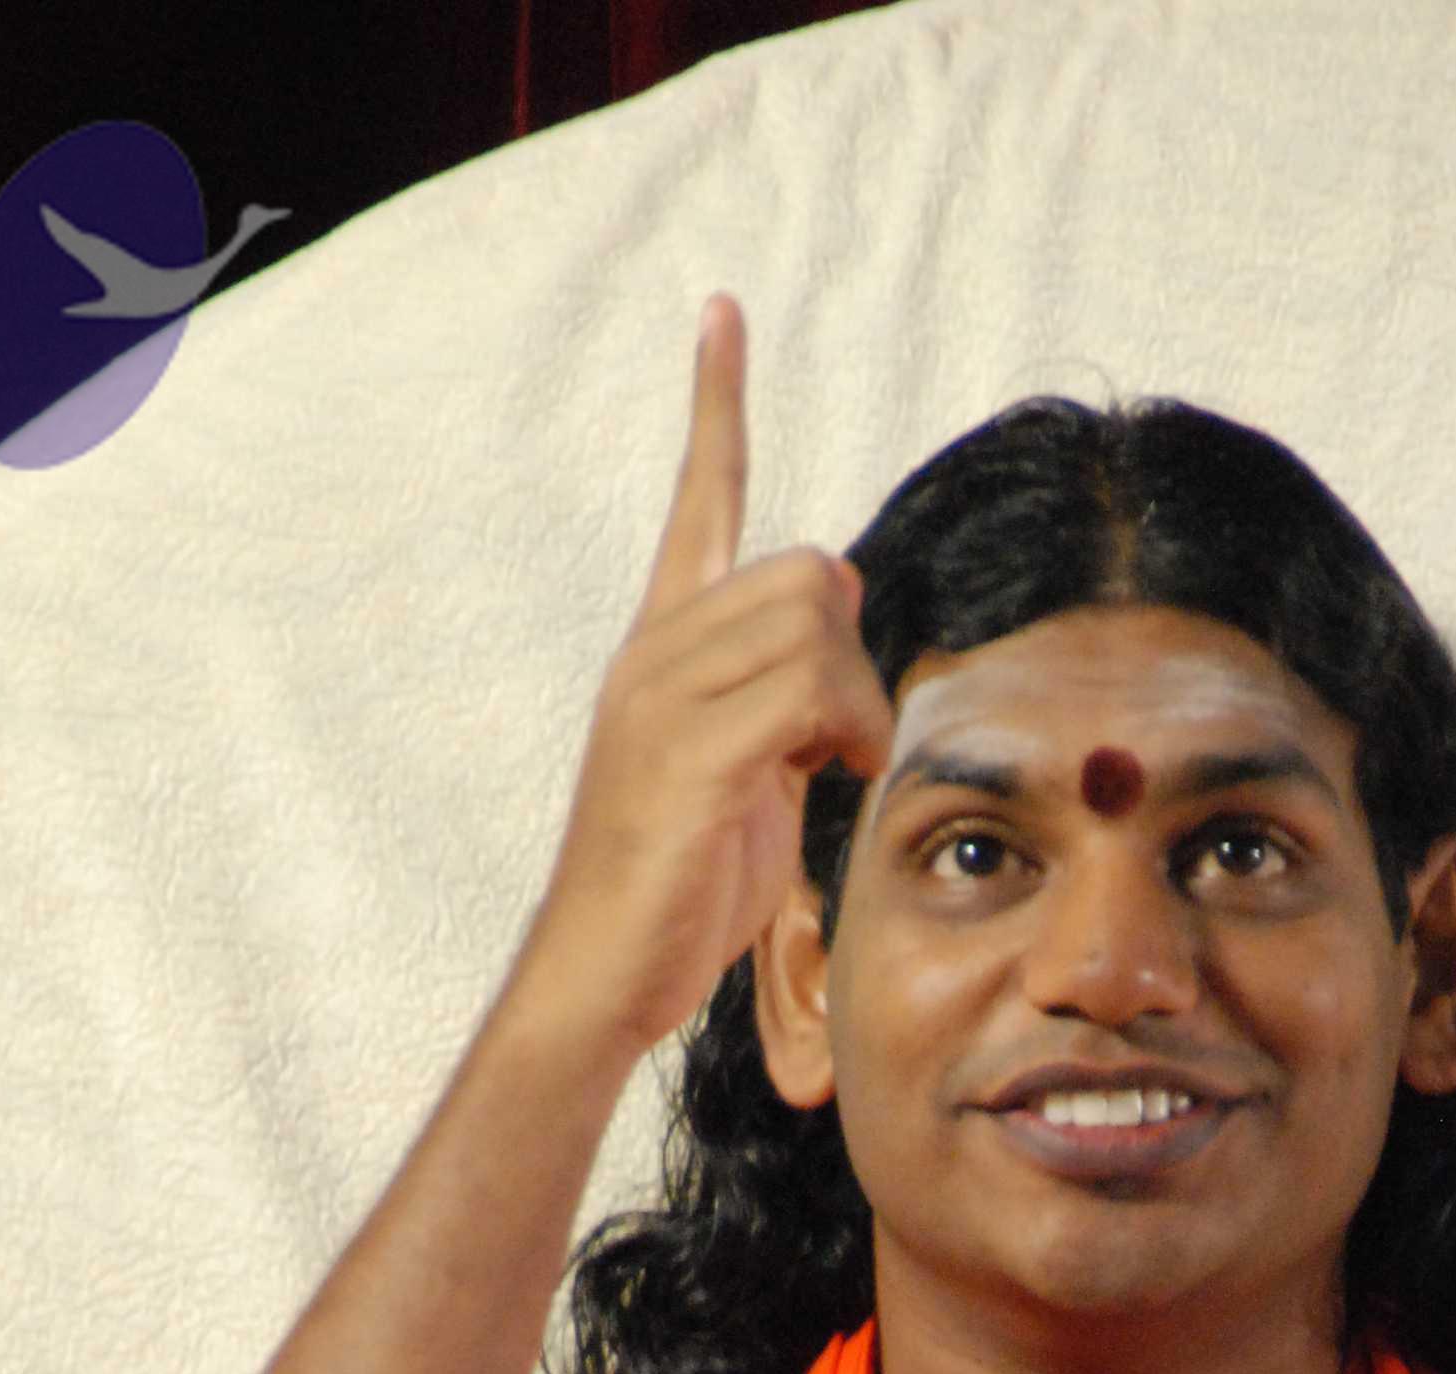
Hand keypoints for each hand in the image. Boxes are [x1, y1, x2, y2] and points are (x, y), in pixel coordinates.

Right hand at [513, 294, 894, 1059]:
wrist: (601, 977)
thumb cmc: (675, 890)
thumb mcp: (744, 772)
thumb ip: (784, 696)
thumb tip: (839, 620)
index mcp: (662, 648)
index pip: (701, 501)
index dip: (717, 406)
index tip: (721, 315)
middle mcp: (655, 653)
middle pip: (809, 569)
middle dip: (853, 651)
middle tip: (836, 739)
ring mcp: (663, 699)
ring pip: (814, 622)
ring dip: (855, 701)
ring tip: (829, 767)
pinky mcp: (688, 755)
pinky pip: (807, 689)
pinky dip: (844, 728)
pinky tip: (830, 775)